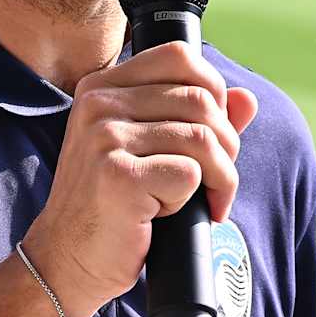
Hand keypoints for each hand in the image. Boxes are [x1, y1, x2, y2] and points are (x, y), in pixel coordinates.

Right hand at [20, 41, 260, 316]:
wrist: (68, 258)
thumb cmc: (112, 205)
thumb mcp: (151, 150)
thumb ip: (195, 119)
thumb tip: (247, 99)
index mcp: (103, 87)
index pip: (180, 57)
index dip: (213, 91)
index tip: (213, 132)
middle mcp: (99, 104)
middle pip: (200, 100)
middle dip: (227, 145)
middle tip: (217, 181)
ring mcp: (105, 137)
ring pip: (203, 138)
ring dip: (220, 177)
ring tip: (206, 201)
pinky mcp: (119, 175)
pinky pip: (190, 174)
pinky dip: (194, 200)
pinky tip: (168, 214)